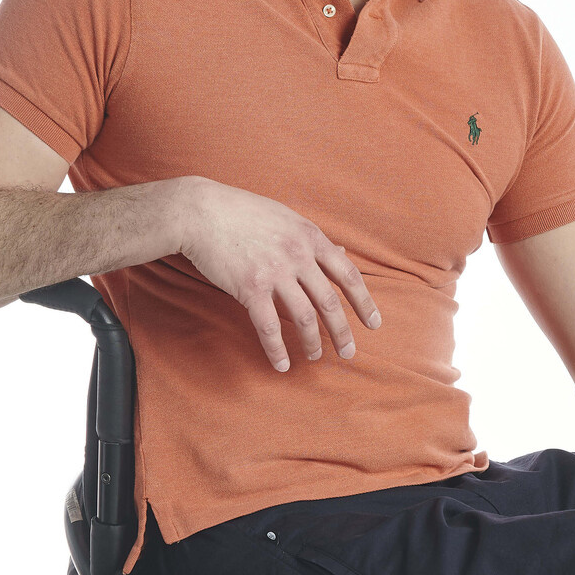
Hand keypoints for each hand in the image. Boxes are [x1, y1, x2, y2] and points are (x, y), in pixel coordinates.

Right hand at [177, 178, 380, 370]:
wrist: (199, 210)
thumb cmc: (241, 212)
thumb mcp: (286, 218)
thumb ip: (312, 238)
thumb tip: (340, 251)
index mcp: (310, 237)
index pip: (347, 274)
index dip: (363, 302)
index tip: (374, 324)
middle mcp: (297, 255)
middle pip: (330, 301)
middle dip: (342, 331)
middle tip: (349, 353)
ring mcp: (274, 271)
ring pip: (304, 317)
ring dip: (312, 342)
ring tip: (315, 357)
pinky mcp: (249, 287)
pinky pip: (269, 326)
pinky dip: (277, 349)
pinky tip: (282, 364)